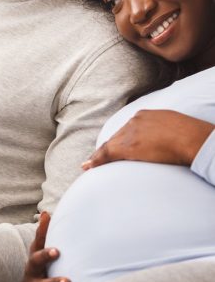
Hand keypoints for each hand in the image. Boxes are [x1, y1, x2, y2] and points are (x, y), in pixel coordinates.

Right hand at [21, 212, 71, 281]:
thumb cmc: (41, 267)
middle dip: (45, 256)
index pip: (37, 241)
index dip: (42, 231)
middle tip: (57, 252)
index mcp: (34, 255)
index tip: (47, 219)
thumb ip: (44, 234)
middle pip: (35, 261)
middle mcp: (31, 270)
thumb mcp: (41, 251)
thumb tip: (45, 213)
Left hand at [82, 110, 214, 169]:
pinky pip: (107, 154)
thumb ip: (164, 130)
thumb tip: (165, 139)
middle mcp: (134, 121)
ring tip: (89, 165)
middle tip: (96, 158)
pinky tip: (89, 166)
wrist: (192, 138)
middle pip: (116, 137)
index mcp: (146, 115)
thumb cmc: (191, 135)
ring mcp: (130, 133)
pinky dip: (97, 160)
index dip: (120, 139)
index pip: (128, 130)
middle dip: (108, 147)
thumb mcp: (175, 126)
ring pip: (110, 145)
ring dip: (99, 156)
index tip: (115, 145)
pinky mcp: (128, 147)